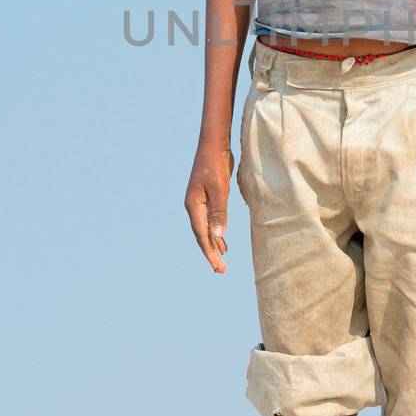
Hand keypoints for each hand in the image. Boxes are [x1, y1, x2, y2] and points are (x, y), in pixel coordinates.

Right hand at [184, 142, 233, 272]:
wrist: (213, 145)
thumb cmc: (216, 165)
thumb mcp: (220, 189)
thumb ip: (219, 212)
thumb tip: (217, 236)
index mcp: (193, 206)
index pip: (202, 235)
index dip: (210, 252)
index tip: (218, 268)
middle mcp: (193, 207)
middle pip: (201, 235)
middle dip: (210, 253)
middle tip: (220, 271)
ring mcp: (199, 203)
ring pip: (206, 229)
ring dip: (213, 244)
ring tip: (221, 260)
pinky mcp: (206, 198)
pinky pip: (210, 221)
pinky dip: (216, 232)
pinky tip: (222, 240)